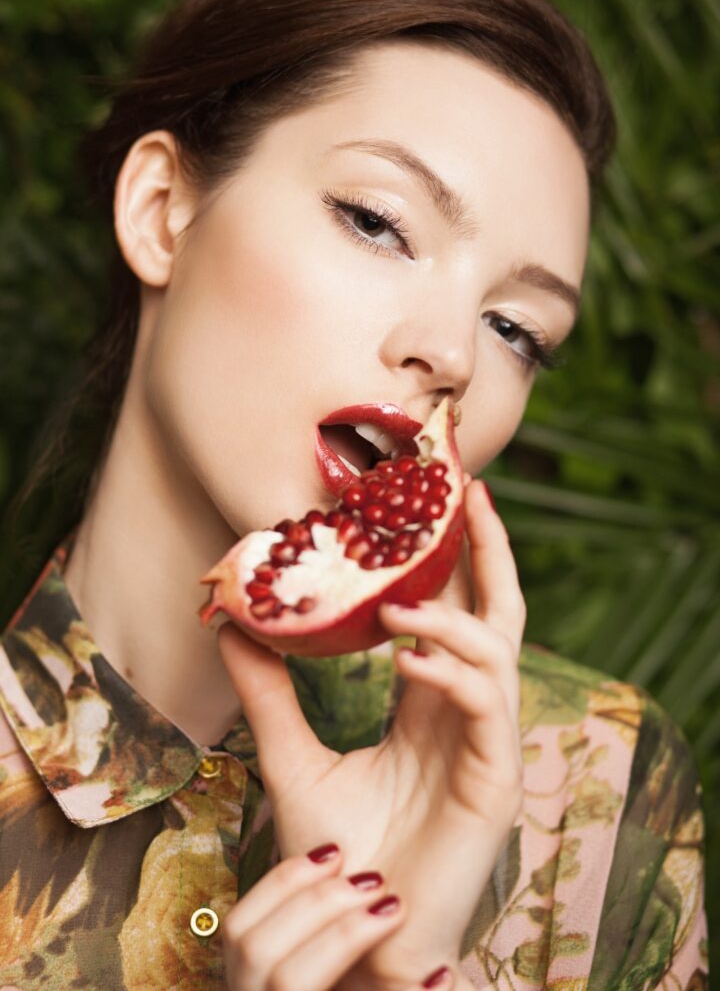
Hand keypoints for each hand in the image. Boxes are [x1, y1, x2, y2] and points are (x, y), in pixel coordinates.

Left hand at [218, 478, 524, 988]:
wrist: (352, 931)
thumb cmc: (336, 854)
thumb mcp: (292, 758)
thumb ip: (268, 694)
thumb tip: (231, 627)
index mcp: (430, 702)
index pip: (455, 612)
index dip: (452, 557)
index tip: (428, 502)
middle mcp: (467, 712)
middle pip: (498, 613)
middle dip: (490, 552)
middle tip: (470, 492)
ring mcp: (488, 744)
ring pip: (497, 652)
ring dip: (449, 617)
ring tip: (392, 604)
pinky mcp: (496, 780)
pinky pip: (488, 708)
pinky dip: (451, 673)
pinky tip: (407, 660)